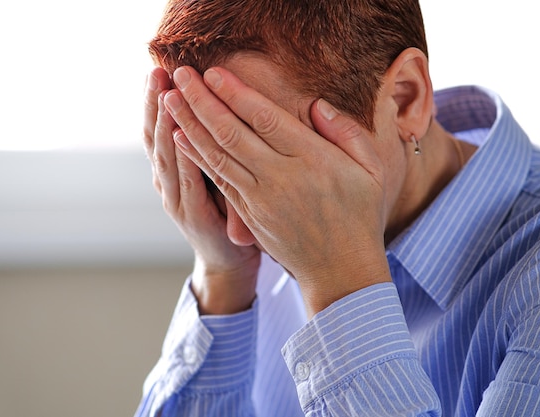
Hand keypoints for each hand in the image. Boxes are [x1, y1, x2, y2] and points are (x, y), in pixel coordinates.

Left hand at [164, 66, 391, 315]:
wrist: (340, 270)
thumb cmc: (359, 216)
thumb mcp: (370, 170)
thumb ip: (346, 132)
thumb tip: (316, 105)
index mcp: (312, 159)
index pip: (265, 119)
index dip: (236, 93)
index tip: (214, 72)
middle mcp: (280, 177)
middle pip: (232, 132)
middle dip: (202, 100)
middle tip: (179, 73)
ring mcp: (259, 198)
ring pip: (217, 155)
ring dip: (190, 125)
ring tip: (169, 99)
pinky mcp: (248, 214)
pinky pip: (217, 179)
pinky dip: (197, 157)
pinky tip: (181, 137)